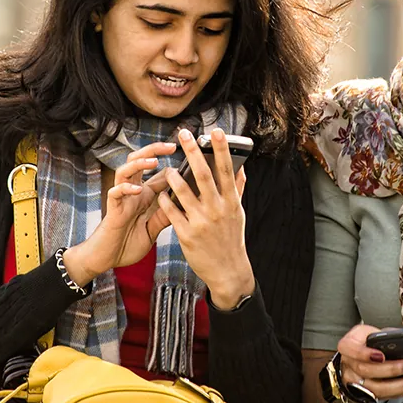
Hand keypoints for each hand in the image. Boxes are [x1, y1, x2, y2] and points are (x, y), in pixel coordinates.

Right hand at [63, 142, 176, 284]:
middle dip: (153, 150)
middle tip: (171, 146)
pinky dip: (125, 188)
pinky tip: (137, 189)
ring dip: (139, 164)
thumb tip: (184, 204)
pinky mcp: (112, 209)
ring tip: (153, 161)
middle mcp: (133, 192)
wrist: (107, 259)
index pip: (159, 173)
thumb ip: (165, 215)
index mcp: (145, 196)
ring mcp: (122, 199)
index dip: (172, 163)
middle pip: (139, 161)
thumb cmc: (128, 244)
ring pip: (125, 171)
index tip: (189, 156)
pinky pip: (115, 193)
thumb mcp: (154, 229)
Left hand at [157, 128, 253, 308]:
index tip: (216, 131)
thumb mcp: (239, 213)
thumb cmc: (232, 238)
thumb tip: (242, 167)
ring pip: (184, 193)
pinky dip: (166, 201)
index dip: (221, 149)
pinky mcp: (187, 235)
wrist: (228, 271)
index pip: (226, 170)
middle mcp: (217, 209)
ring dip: (174, 176)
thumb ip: (237, 189)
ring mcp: (201, 222)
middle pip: (204, 175)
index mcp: (231, 202)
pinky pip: (172, 213)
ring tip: (167, 167)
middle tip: (184, 134)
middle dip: (194, 153)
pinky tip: (160, 193)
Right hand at [335, 324, 402, 400]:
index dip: (363, 353)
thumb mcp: (395, 334)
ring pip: (374, 387)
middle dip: (390, 369)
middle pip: (366, 370)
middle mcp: (350, 363)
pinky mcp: (367, 393)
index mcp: (351, 343)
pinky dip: (401, 391)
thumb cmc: (380, 342)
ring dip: (398, 384)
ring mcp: (356, 380)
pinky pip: (383, 396)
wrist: (372, 353)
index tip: (381, 355)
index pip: (349, 348)